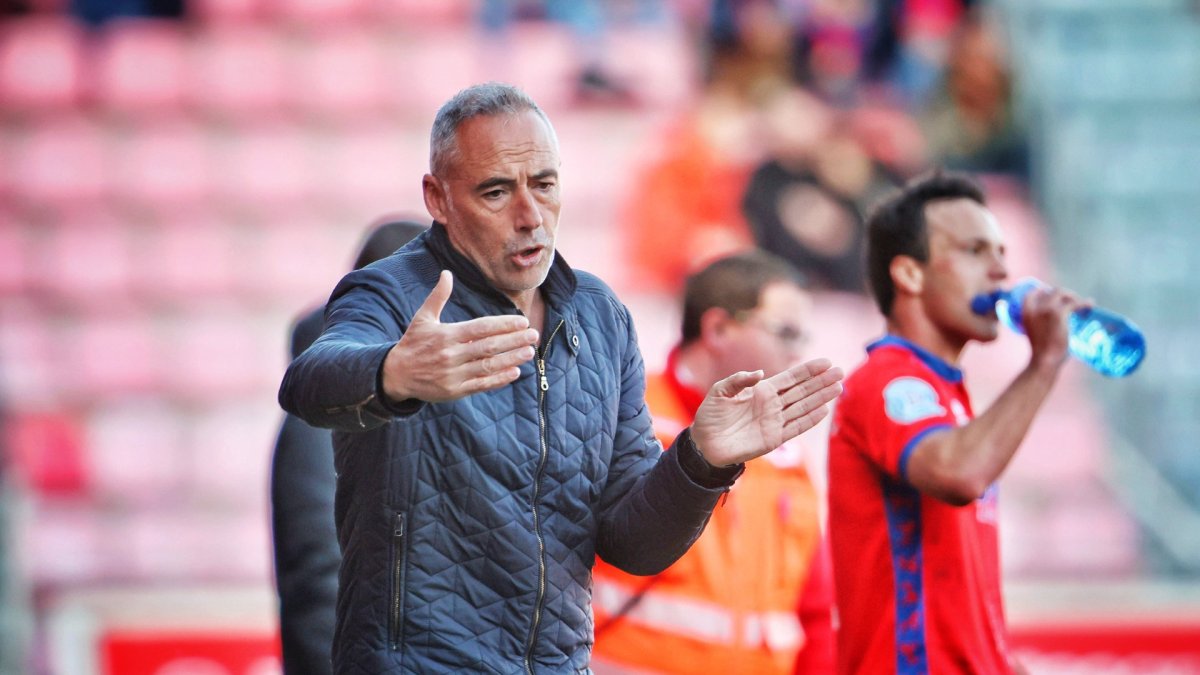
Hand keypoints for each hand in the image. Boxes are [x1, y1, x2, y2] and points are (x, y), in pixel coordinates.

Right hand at [380, 270, 538, 402]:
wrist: (395, 375)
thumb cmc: (413, 343)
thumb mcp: (422, 318)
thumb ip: (438, 296)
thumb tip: (447, 273)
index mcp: (447, 335)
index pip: (481, 328)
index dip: (503, 324)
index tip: (522, 321)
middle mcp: (451, 354)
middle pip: (489, 346)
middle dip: (514, 340)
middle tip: (533, 334)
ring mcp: (454, 374)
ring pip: (488, 365)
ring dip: (511, 359)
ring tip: (529, 352)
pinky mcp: (455, 391)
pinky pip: (482, 384)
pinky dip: (499, 379)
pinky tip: (515, 372)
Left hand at [691, 358, 843, 465]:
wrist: (704, 444)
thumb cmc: (710, 417)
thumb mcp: (719, 391)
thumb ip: (738, 380)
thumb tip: (760, 374)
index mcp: (762, 391)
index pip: (790, 378)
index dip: (808, 370)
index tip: (826, 362)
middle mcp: (772, 405)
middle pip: (802, 391)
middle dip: (821, 381)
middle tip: (840, 371)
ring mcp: (775, 421)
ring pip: (803, 407)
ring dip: (821, 398)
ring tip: (838, 387)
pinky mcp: (774, 438)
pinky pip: (796, 427)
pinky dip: (810, 420)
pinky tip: (824, 410)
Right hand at [1021, 285, 1087, 371]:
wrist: (1044, 360)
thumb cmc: (1040, 350)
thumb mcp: (1032, 331)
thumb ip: (1038, 322)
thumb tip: (1050, 318)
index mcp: (1024, 311)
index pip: (1033, 292)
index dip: (1044, 291)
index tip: (1053, 295)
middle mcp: (1034, 307)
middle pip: (1052, 292)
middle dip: (1063, 294)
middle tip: (1071, 301)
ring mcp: (1047, 309)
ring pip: (1063, 294)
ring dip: (1074, 297)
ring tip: (1081, 303)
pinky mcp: (1060, 314)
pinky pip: (1075, 303)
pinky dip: (1084, 303)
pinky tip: (1090, 305)